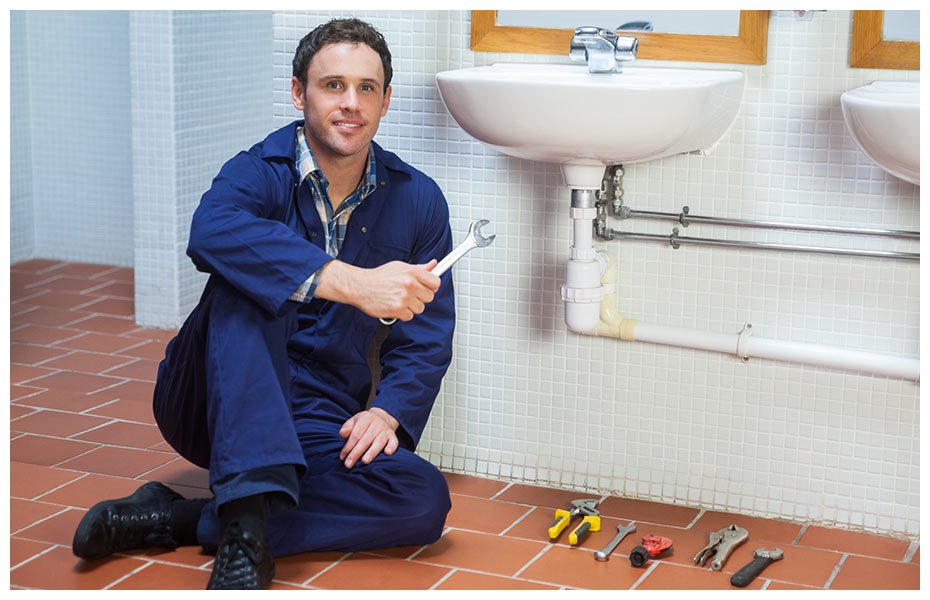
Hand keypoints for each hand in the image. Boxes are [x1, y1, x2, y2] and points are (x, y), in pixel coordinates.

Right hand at [316, 259, 439, 321]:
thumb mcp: (399, 267)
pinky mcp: (397, 310)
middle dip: (421, 297)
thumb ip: (419, 268)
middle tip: (410, 294)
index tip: (428, 288)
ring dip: (411, 306)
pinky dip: (402, 314)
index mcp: (412, 272)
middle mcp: (409, 284)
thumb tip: (433, 265)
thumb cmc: (378, 277)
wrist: (360, 286)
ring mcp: (404, 298)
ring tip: (399, 299)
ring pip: (420, 308)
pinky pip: (409, 316)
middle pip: (430, 297)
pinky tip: (394, 305)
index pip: (436, 283)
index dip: (432, 286)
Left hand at [338, 407, 399, 468]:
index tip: (342, 457)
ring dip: (372, 452)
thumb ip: (347, 427)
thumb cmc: (364, 423)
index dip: (348, 446)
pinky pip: (394, 442)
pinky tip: (387, 453)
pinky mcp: (393, 437)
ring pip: (379, 442)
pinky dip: (391, 447)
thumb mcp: (354, 421)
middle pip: (365, 440)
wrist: (382, 417)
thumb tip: (342, 433)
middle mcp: (377, 424)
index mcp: (366, 418)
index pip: (356, 434)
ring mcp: (386, 430)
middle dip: (356, 453)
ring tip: (364, 461)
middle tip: (348, 464)